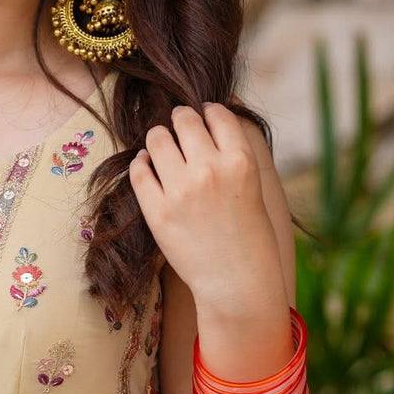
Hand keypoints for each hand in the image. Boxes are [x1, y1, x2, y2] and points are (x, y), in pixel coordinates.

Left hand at [127, 103, 282, 310]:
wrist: (237, 281)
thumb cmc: (249, 234)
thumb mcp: (255, 185)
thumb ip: (234, 150)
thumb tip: (212, 111)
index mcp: (240, 161)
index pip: (217, 114)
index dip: (207, 111)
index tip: (202, 116)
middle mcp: (210, 169)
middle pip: (184, 120)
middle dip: (180, 119)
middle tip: (178, 126)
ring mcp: (181, 190)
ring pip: (157, 139)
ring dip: (158, 137)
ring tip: (161, 145)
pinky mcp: (157, 211)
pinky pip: (139, 170)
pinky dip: (142, 163)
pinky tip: (148, 165)